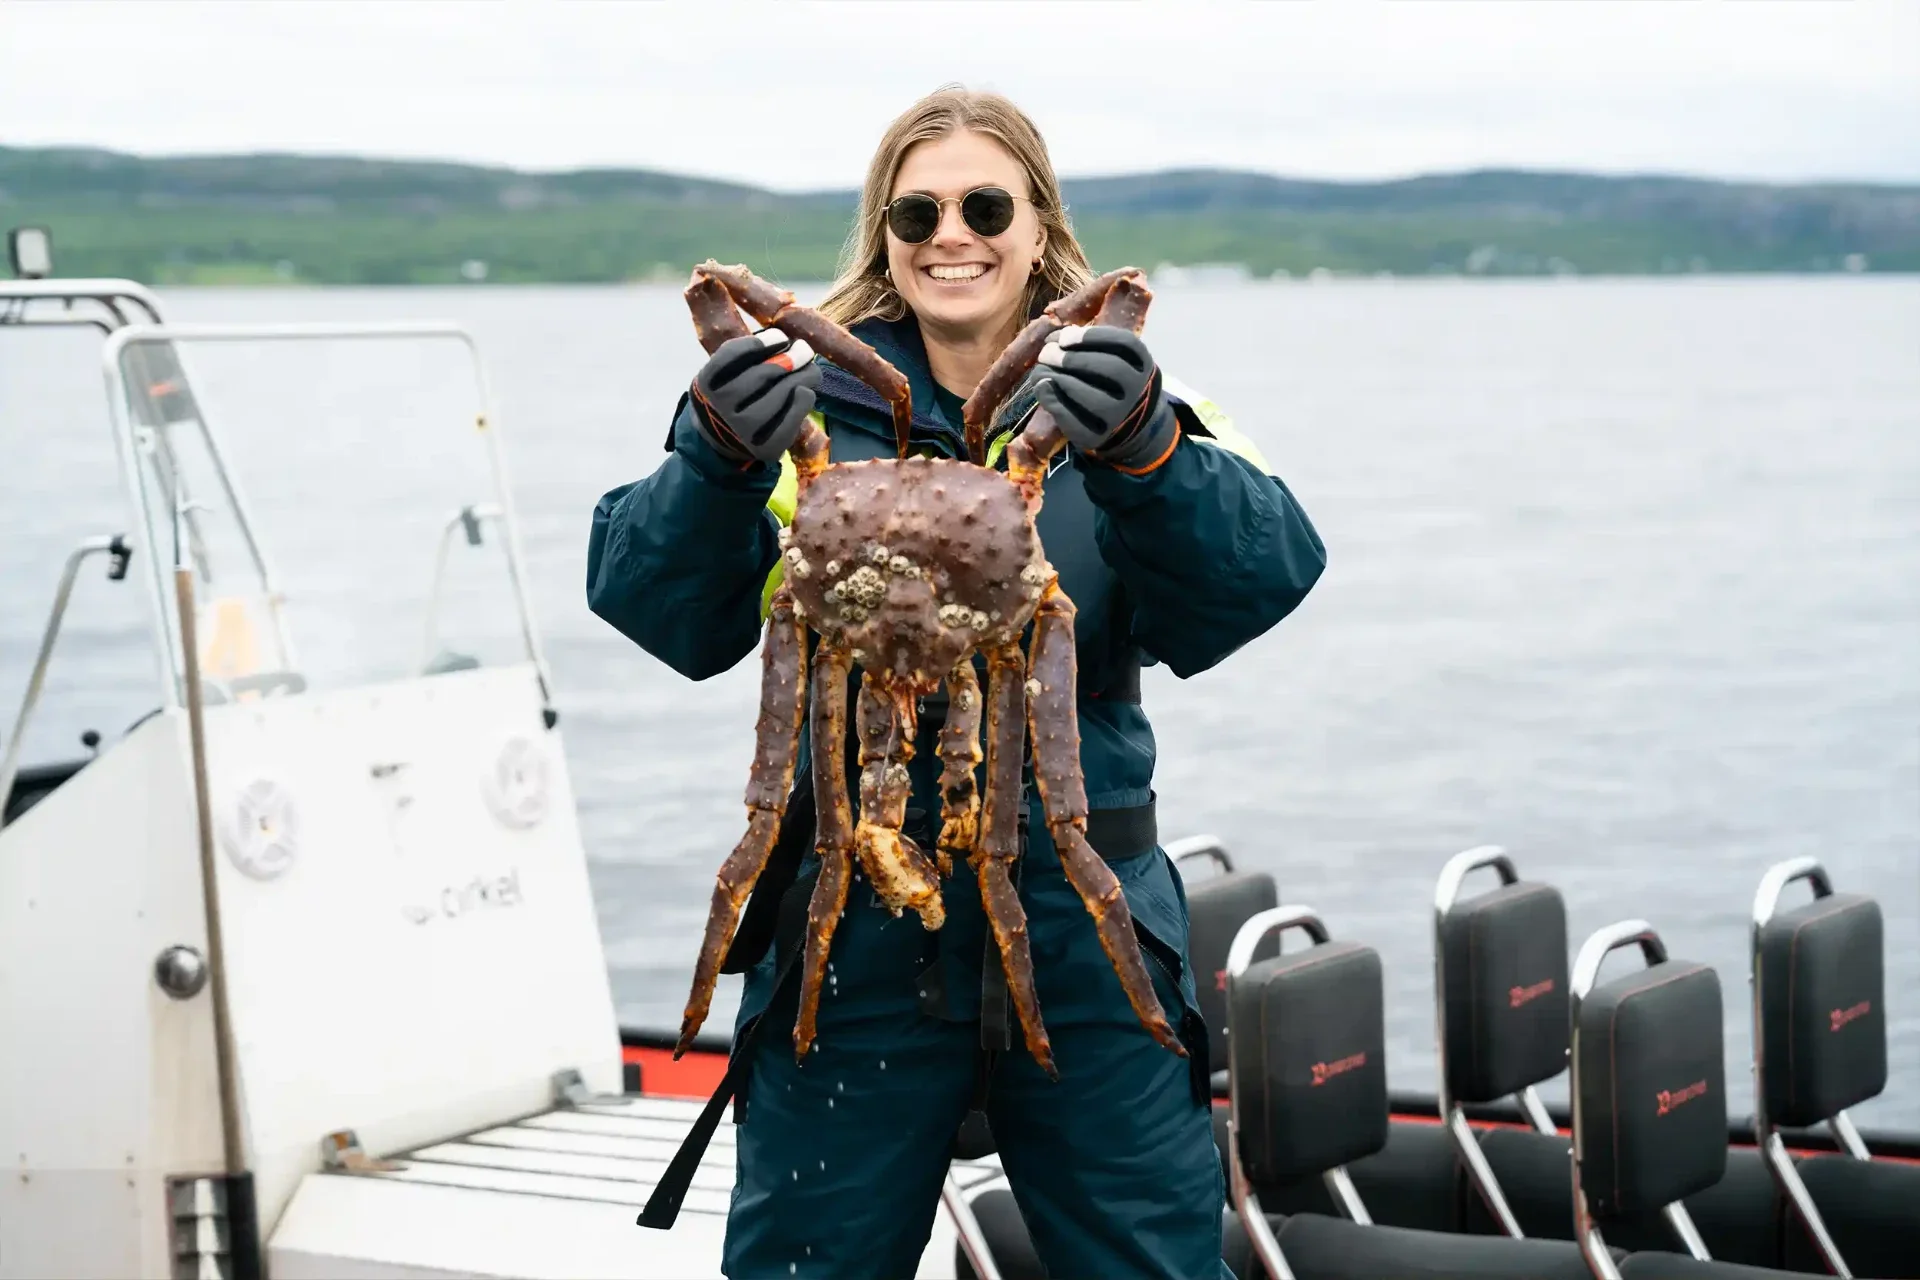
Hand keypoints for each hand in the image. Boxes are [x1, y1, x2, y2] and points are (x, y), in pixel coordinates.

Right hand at [690, 330, 821, 465]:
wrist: (717, 443)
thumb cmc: (729, 397)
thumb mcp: (724, 374)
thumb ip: (748, 357)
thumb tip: (792, 344)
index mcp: (707, 382)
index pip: (735, 354)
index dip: (764, 342)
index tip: (782, 336)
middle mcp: (722, 406)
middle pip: (764, 373)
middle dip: (791, 357)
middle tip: (804, 350)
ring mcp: (744, 429)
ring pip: (782, 393)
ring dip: (804, 376)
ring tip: (811, 370)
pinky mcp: (765, 447)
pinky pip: (793, 417)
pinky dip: (804, 399)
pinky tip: (805, 391)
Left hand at [1033, 325, 1177, 471]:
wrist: (1131, 427)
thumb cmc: (1112, 383)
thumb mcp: (1115, 359)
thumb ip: (1090, 346)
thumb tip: (1055, 339)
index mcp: (1143, 364)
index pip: (1125, 344)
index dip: (1092, 337)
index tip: (1064, 338)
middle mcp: (1137, 391)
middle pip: (1111, 368)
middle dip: (1073, 358)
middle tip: (1046, 353)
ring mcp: (1120, 417)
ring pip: (1095, 398)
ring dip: (1063, 380)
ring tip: (1041, 369)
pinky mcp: (1098, 438)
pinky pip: (1076, 423)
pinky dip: (1055, 403)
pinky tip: (1042, 388)